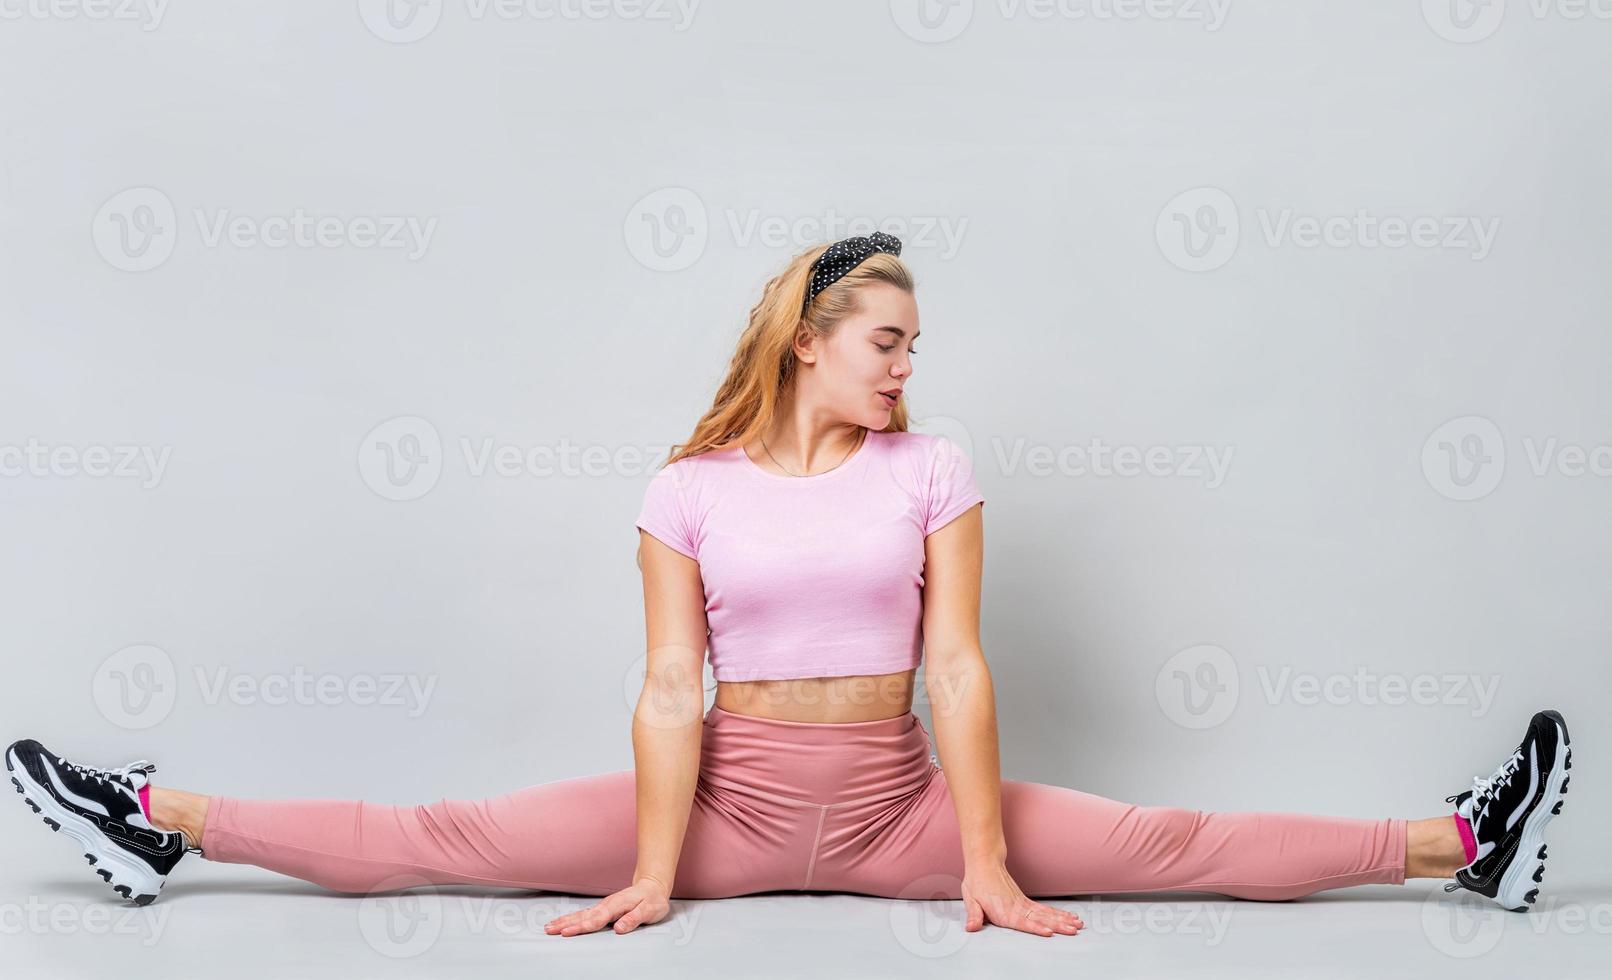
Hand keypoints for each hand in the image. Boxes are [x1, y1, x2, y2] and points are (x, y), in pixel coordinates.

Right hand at [544, 874, 671, 936]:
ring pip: (580, 914)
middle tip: (550, 930)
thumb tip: (619, 928)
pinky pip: (584, 914)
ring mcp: (603, 906)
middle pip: (583, 917)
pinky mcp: (602, 909)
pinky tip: (562, 922)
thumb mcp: (649, 910)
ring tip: (549, 927)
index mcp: (617, 906)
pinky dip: (571, 918)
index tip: (568, 932)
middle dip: (565, 924)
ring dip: (564, 920)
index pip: (597, 920)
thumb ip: (634, 919)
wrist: (652, 886)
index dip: (582, 927)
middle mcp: (607, 905)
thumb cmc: (652, 899)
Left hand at [961, 861, 1082, 936]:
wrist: (984, 863)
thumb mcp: (970, 899)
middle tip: (1072, 930)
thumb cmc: (977, 883)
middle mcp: (1017, 907)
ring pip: (1047, 913)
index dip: (1035, 928)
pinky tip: (1069, 917)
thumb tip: (971, 927)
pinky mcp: (1026, 902)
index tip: (1049, 931)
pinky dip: (1058, 913)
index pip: (1022, 922)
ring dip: (1063, 919)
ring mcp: (1023, 904)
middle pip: (1041, 918)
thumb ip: (974, 915)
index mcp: (1004, 910)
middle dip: (1058, 925)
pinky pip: (1045, 909)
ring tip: (1077, 925)